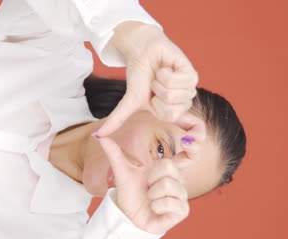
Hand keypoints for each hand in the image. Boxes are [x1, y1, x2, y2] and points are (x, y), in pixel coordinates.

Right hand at [95, 21, 198, 137]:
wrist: (141, 51)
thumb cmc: (139, 76)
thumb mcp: (130, 101)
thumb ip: (117, 119)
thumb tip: (98, 135)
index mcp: (172, 111)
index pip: (170, 117)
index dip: (156, 104)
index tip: (152, 96)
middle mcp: (183, 101)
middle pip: (173, 108)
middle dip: (157, 93)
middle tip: (155, 84)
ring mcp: (189, 88)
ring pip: (174, 93)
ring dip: (160, 81)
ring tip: (159, 75)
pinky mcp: (192, 74)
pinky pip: (177, 80)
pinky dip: (165, 72)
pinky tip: (166, 67)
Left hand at [95, 135, 192, 233]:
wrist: (128, 217)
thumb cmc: (129, 193)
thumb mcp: (121, 171)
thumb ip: (114, 153)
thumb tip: (98, 134)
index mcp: (168, 169)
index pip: (188, 155)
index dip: (192, 146)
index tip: (189, 140)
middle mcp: (178, 181)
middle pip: (168, 166)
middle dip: (150, 177)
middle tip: (146, 186)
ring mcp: (182, 196)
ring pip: (168, 185)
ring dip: (152, 194)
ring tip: (149, 199)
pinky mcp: (182, 211)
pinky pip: (170, 203)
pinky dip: (156, 206)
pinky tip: (154, 209)